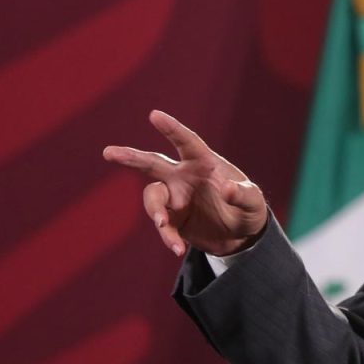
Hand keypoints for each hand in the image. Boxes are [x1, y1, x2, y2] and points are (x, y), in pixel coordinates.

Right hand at [103, 110, 267, 257]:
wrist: (241, 237)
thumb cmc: (249, 210)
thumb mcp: (254, 202)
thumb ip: (242, 194)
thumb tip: (226, 188)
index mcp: (204, 163)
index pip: (187, 142)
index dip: (172, 129)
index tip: (155, 115)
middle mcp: (184, 177)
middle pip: (152, 163)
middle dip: (131, 157)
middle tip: (109, 152)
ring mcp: (174, 198)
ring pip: (153, 198)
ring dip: (156, 211)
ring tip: (163, 225)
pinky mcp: (172, 219)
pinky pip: (162, 226)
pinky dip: (167, 237)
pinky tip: (177, 248)